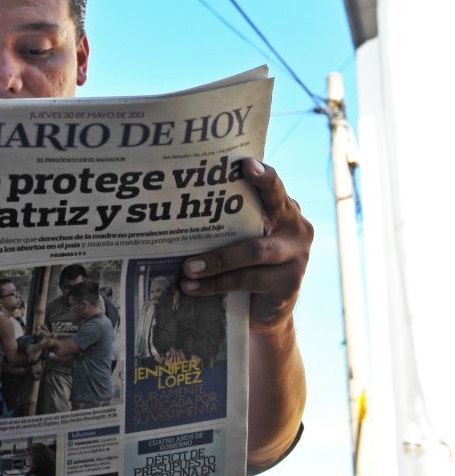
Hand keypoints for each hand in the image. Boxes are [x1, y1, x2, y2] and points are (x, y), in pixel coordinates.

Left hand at [179, 159, 312, 330]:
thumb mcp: (240, 240)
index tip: (246, 164)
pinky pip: (247, 279)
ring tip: (187, 267)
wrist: (264, 311)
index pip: (274, 187)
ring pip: (253, 250)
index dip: (263, 175)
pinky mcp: (289, 283)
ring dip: (216, 259)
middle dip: (249, 198)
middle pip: (273, 207)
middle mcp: (296, 227)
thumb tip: (179, 212)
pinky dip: (215, 283)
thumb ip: (227, 224)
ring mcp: (297, 256)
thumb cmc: (245, 266)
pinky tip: (192, 287)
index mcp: (284, 210)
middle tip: (215, 195)